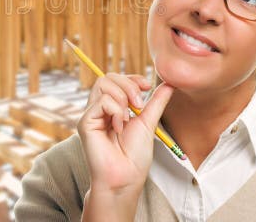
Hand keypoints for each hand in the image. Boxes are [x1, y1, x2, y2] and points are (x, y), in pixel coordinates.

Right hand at [78, 74, 173, 218]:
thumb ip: (156, 102)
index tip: (147, 86)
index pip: (115, 80)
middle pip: (107, 77)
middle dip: (128, 85)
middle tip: (139, 105)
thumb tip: (170, 84)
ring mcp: (91, 114)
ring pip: (103, 84)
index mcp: (112, 108)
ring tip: (128, 119)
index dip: (131, 78)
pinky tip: (118, 128)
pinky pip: (102, 101)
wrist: (126, 177)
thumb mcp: (148, 122)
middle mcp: (99, 109)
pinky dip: (115, 111)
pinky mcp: (85, 122)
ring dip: (123, 98)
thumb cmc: (134, 156)